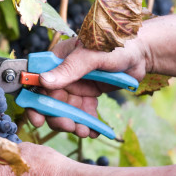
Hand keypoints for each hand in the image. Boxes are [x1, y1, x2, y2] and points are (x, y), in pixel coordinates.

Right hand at [27, 36, 148, 136]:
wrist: (142, 53)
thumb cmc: (116, 44)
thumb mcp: (92, 55)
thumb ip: (69, 68)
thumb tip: (43, 81)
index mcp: (57, 59)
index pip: (36, 80)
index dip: (33, 100)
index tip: (37, 118)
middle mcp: (62, 74)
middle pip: (49, 100)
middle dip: (57, 117)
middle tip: (69, 126)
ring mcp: (75, 86)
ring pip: (65, 110)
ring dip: (72, 123)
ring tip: (84, 131)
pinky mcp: (87, 95)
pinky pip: (82, 113)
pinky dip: (86, 124)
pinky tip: (94, 131)